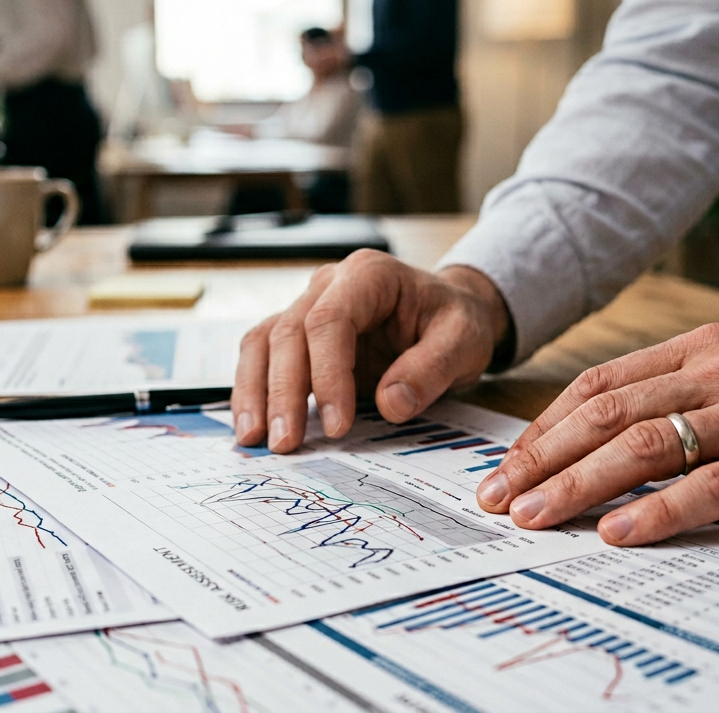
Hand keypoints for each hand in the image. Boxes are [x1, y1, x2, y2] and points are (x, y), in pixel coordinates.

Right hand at [232, 250, 510, 452]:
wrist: (448, 314)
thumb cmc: (456, 322)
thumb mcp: (465, 341)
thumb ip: (433, 369)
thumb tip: (391, 404)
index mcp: (369, 275)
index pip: (330, 320)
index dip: (327, 373)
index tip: (337, 424)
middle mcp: (328, 285)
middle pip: (288, 332)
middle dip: (283, 392)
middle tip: (286, 444)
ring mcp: (307, 307)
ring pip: (263, 342)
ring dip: (255, 392)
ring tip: (254, 439)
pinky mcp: (298, 336)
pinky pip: (263, 358)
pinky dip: (254, 392)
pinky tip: (253, 427)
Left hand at [476, 324, 718, 545]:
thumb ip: (684, 390)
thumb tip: (607, 431)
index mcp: (704, 348)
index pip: (600, 384)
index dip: (546, 425)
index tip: (509, 462)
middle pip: (607, 414)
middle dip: (542, 457)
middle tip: (498, 496)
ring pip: (644, 447)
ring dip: (578, 484)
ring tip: (534, 516)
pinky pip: (711, 488)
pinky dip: (658, 511)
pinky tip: (618, 532)